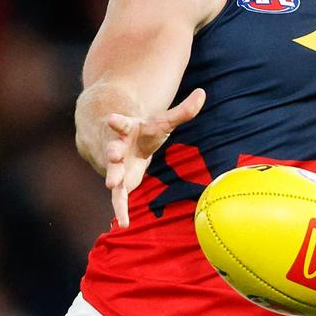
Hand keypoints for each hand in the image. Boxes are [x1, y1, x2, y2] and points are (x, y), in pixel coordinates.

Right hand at [102, 88, 205, 228]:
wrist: (120, 142)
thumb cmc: (144, 131)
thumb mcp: (163, 121)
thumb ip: (183, 111)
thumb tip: (203, 92)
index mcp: (126, 129)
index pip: (121, 123)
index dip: (117, 121)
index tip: (113, 119)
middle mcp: (116, 147)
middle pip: (112, 149)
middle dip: (112, 152)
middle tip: (113, 155)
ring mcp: (114, 166)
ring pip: (112, 173)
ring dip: (112, 178)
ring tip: (112, 184)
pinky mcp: (118, 183)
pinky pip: (118, 198)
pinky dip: (120, 209)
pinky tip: (124, 223)